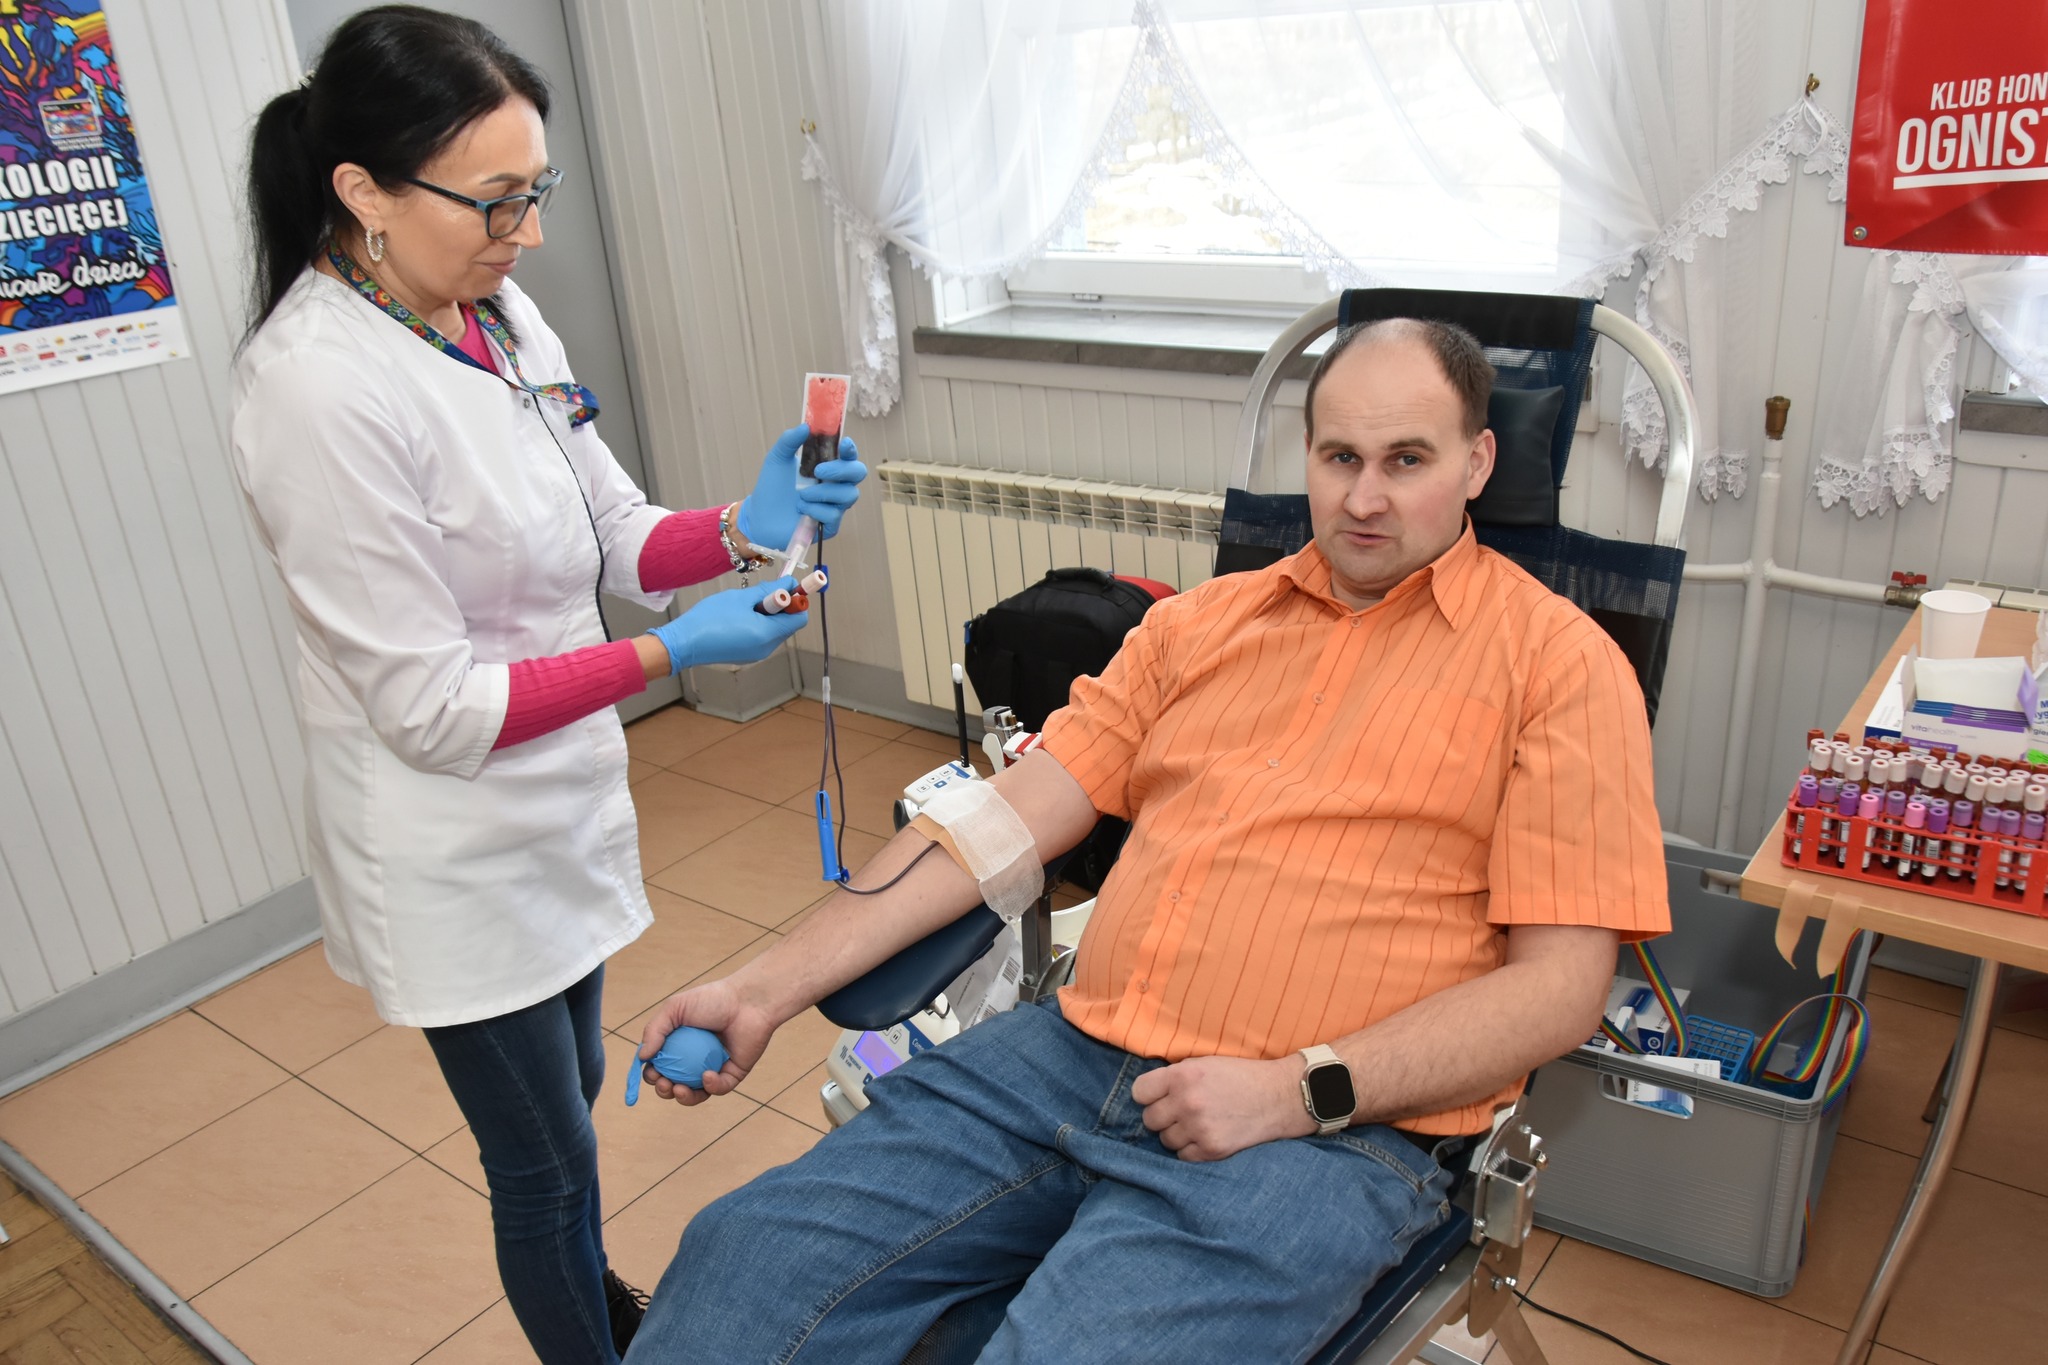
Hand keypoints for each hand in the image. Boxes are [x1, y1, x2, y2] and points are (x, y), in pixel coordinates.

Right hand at [637, 977, 778, 1105]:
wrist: (748, 1000)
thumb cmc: (711, 999)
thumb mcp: (675, 1008)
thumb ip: (654, 1030)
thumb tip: (641, 1058)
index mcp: (679, 1044)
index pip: (660, 1066)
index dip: (652, 1074)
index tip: (652, 1072)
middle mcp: (694, 1059)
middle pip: (674, 1083)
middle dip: (665, 1090)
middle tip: (664, 1084)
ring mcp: (713, 1067)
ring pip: (696, 1093)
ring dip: (684, 1098)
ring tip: (679, 1089)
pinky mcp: (733, 1074)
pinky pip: (719, 1088)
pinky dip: (711, 1086)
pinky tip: (707, 1077)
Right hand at [647, 578, 805, 672]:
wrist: (683, 642)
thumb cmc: (709, 618)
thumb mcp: (741, 598)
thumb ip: (769, 590)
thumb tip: (789, 584)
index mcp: (767, 634)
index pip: (799, 618)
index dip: (798, 600)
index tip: (789, 586)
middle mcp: (766, 648)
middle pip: (788, 624)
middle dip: (781, 606)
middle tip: (761, 593)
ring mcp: (756, 653)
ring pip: (775, 629)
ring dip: (768, 613)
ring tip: (745, 605)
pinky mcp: (747, 654)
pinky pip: (762, 636)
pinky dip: (759, 623)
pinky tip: (739, 615)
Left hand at [736, 425, 867, 548]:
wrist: (760, 516)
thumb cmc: (772, 487)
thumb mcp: (777, 459)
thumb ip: (789, 441)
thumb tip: (805, 426)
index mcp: (827, 466)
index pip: (849, 456)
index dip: (851, 449)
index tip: (844, 444)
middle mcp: (835, 484)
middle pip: (858, 473)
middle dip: (841, 470)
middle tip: (818, 471)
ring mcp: (835, 505)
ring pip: (848, 495)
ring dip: (823, 493)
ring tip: (802, 495)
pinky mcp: (830, 524)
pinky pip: (834, 515)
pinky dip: (815, 510)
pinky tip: (801, 510)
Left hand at [1132, 1055, 1314, 1161]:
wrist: (1279, 1097)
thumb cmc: (1241, 1076)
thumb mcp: (1204, 1063)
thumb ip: (1175, 1076)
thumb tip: (1148, 1093)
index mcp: (1182, 1075)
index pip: (1139, 1092)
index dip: (1148, 1095)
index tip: (1158, 1097)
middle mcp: (1187, 1102)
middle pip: (1150, 1120)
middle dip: (1163, 1116)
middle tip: (1181, 1111)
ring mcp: (1199, 1128)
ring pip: (1165, 1140)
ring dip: (1177, 1134)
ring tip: (1197, 1123)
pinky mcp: (1212, 1150)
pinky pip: (1183, 1156)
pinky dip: (1191, 1149)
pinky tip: (1206, 1136)